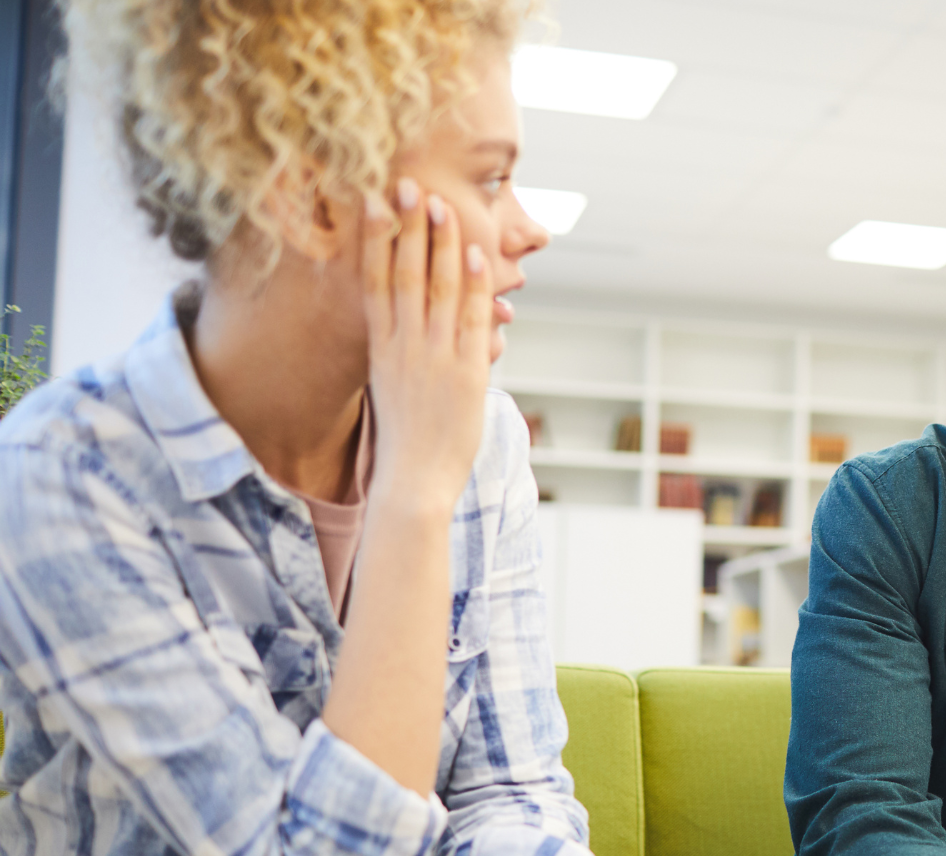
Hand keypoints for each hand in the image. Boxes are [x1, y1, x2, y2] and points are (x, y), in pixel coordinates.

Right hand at [361, 176, 495, 515]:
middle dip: (404, 226)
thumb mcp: (391, 387)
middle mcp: (403, 346)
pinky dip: (472, 285)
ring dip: (440, 243)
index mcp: (381, 348)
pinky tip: (473, 254)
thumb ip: (399, 351)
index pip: (373, 281)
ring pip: (436, 288)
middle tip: (404, 183)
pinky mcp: (466, 373)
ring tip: (440, 203)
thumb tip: (403, 327)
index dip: (374, 239)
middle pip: (403, 274)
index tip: (371, 202)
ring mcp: (434, 357)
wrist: (413, 482)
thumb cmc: (405, 439)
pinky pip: (469, 319)